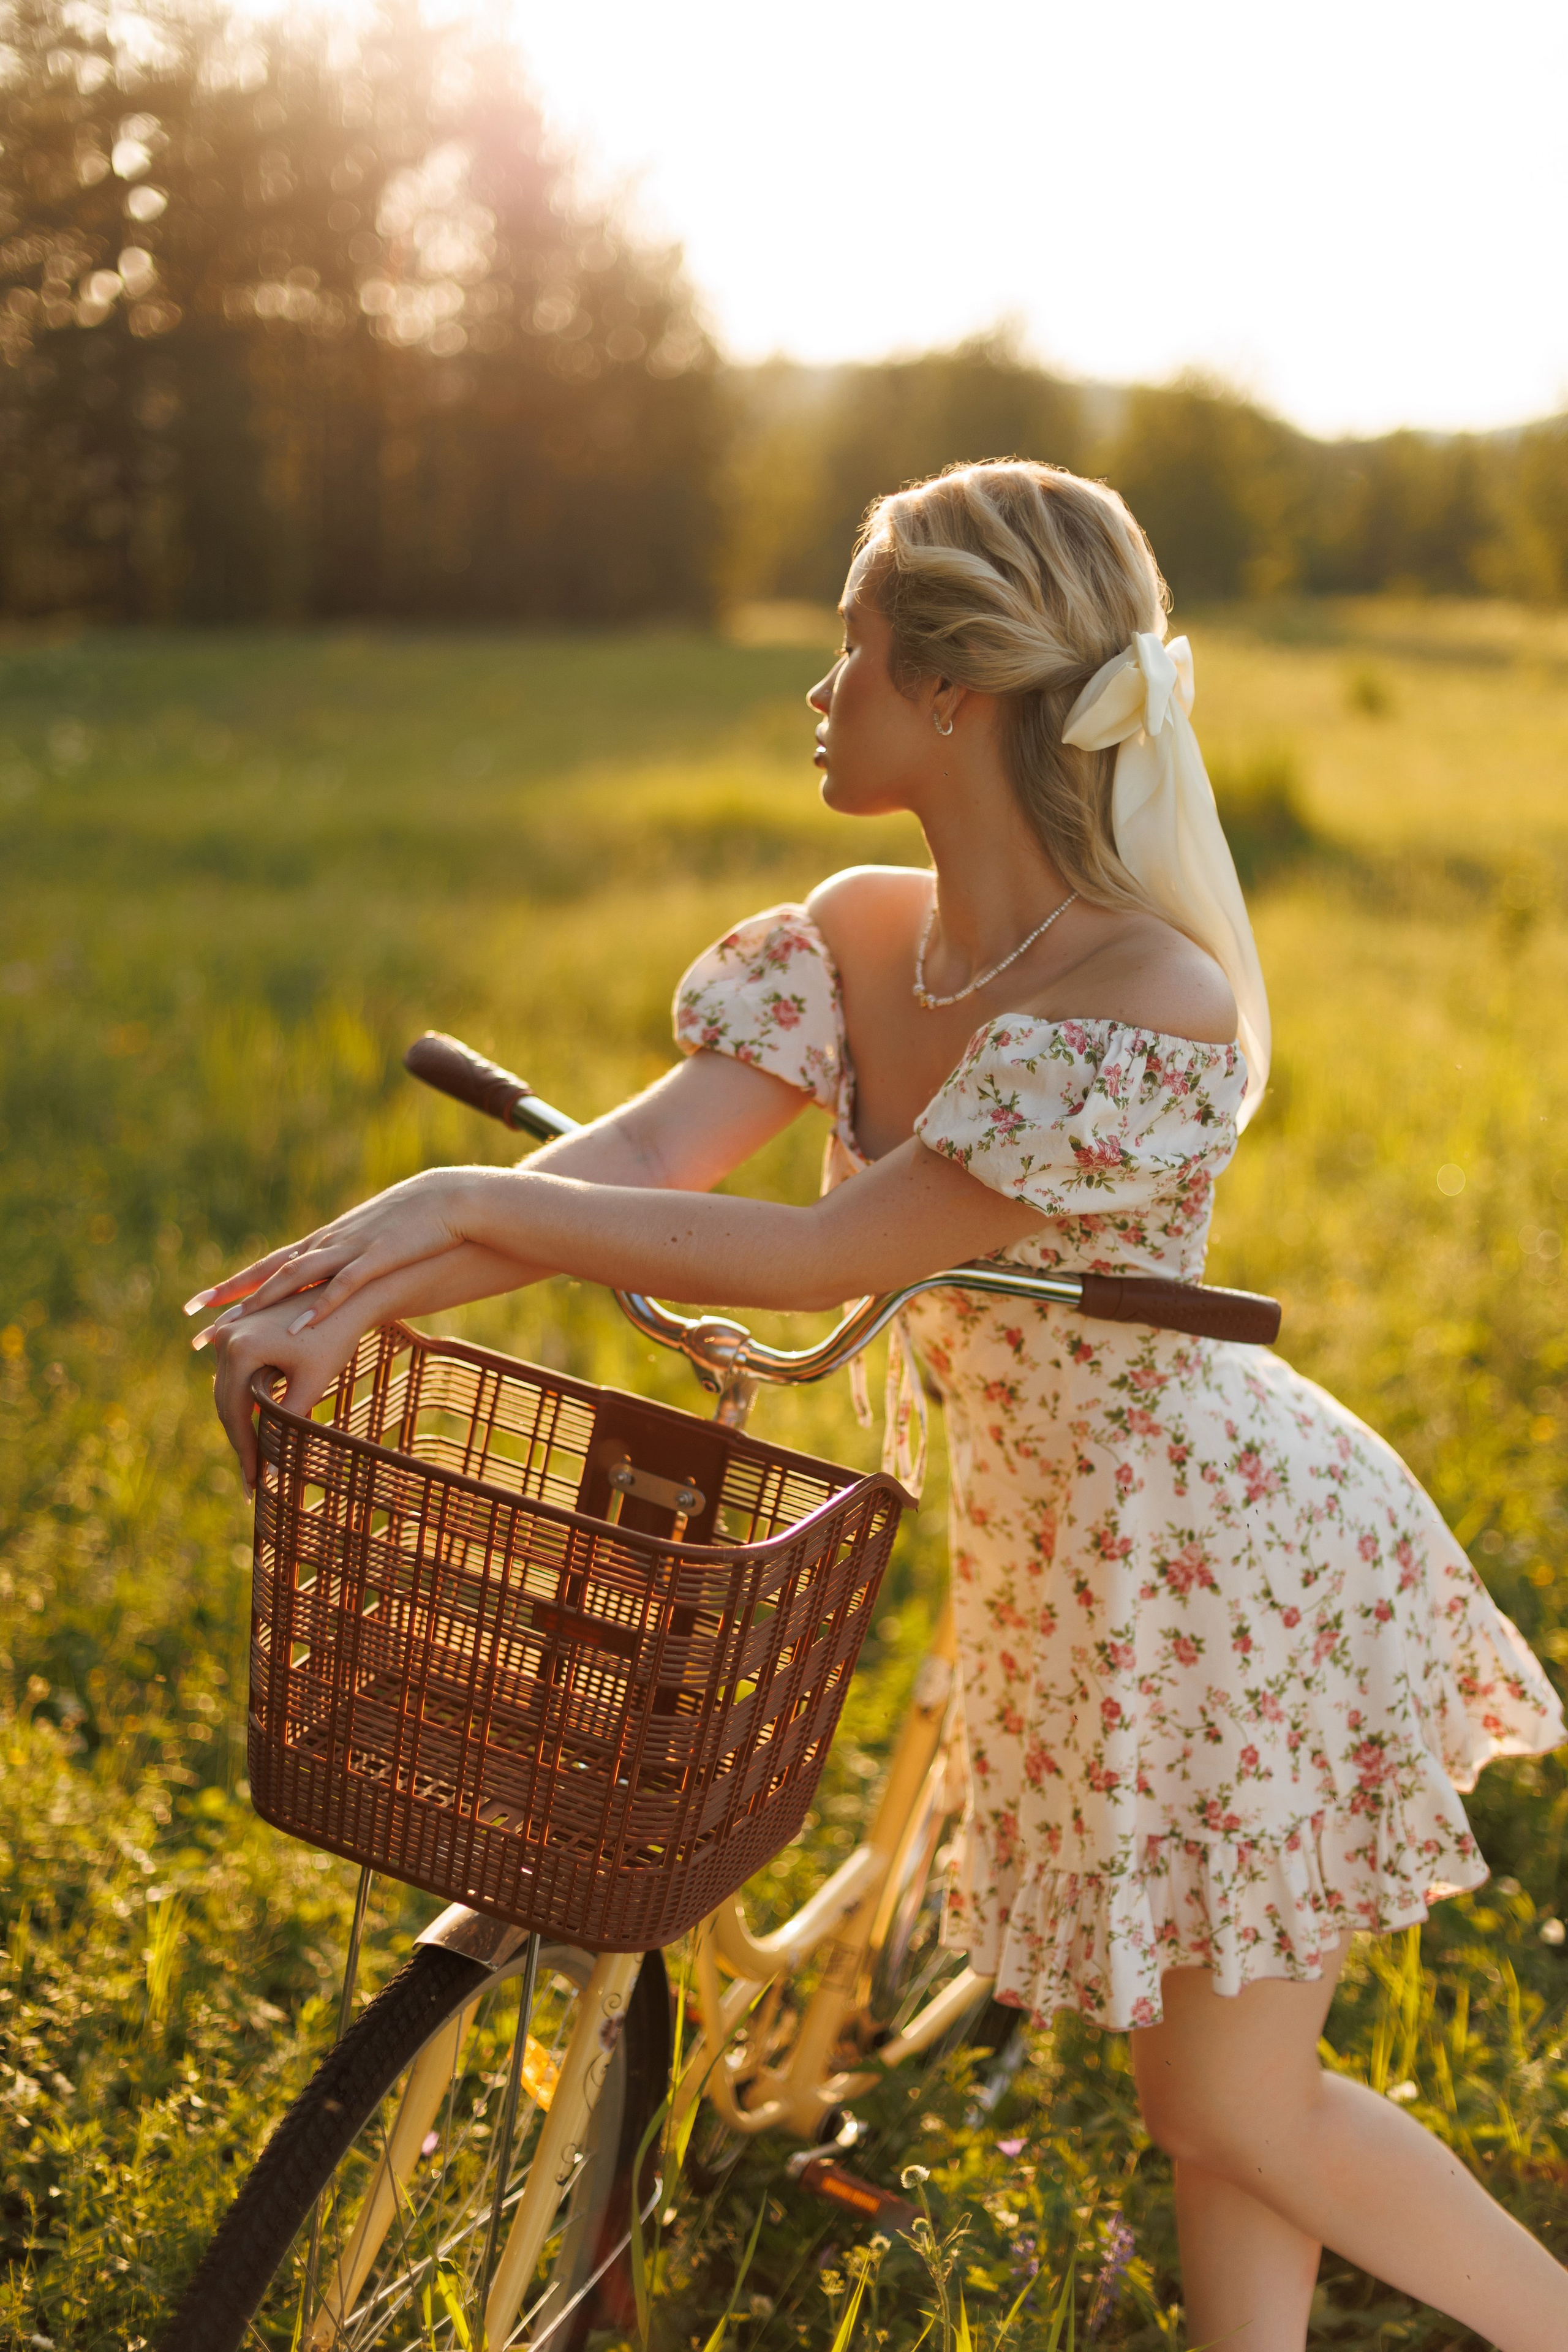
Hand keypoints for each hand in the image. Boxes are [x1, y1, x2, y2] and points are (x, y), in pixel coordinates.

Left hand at [186, 1168, 478, 1335]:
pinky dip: (319, 1305)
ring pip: (297, 1276)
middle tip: (194, 1320)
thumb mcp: (375, 1246)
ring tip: (233, 1328)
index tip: (197, 1305)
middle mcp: (329, 1243)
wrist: (454, 1198)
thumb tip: (334, 1295)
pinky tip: (298, 1326)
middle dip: (230, 1295)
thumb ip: (351, 1268)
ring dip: (262, 1301)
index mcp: (326, 1242)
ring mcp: (351, 1249)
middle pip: (270, 1270)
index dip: (233, 1285)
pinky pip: (343, 1284)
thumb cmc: (419, 1226)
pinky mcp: (379, 1257)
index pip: (269, 1265)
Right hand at [206, 1291, 374, 1491]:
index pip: (237, 1413)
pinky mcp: (237, 1330)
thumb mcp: (311, 1384)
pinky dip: (242, 1402)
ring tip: (254, 1463)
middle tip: (251, 1485)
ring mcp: (229, 1331)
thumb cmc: (335, 1337)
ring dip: (240, 1425)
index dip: (246, 1452)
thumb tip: (272, 1477)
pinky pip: (233, 1375)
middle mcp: (226, 1337)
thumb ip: (288, 1426)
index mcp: (241, 1349)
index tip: (254, 1486)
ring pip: (227, 1391)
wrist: (345, 1294)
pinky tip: (254, 1431)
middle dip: (241, 1444)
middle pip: (226, 1404)